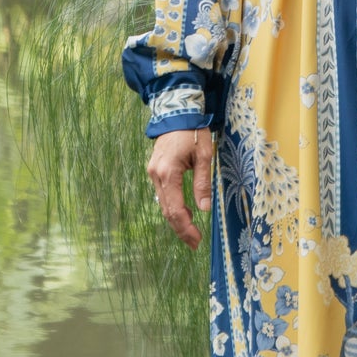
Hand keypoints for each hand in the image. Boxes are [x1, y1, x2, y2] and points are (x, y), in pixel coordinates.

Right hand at [148, 128, 213, 248]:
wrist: (177, 113)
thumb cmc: (194, 132)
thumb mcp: (204, 156)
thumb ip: (202, 183)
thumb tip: (204, 208)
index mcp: (168, 173)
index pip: (175, 209)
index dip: (185, 227)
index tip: (196, 240)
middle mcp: (156, 175)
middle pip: (167, 211)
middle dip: (181, 229)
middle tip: (194, 243)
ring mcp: (153, 173)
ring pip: (163, 205)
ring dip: (176, 220)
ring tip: (191, 233)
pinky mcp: (155, 171)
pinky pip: (163, 195)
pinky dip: (173, 208)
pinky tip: (185, 214)